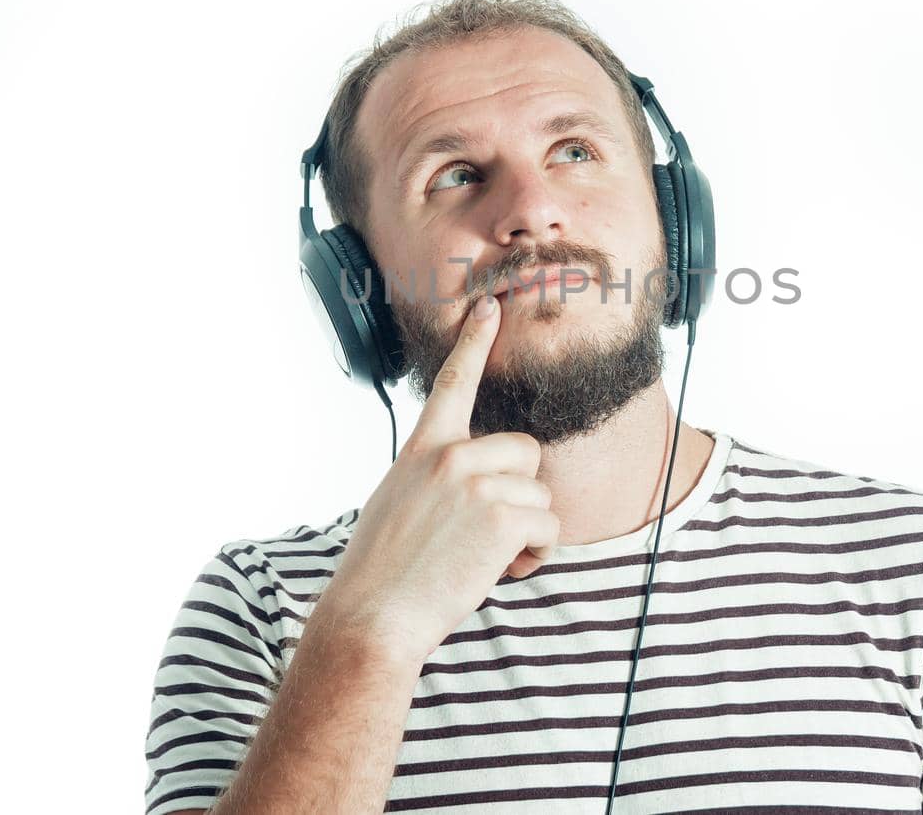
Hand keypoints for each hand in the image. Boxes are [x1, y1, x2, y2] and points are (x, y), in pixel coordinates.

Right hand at [315, 294, 560, 665]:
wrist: (373, 615)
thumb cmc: (383, 571)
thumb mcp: (400, 502)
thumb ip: (438, 478)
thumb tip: (481, 484)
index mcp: (423, 449)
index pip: (452, 383)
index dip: (474, 342)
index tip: (489, 307)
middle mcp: (451, 455)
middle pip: (527, 451)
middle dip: (521, 493)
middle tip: (485, 533)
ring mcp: (477, 481)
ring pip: (541, 496)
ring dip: (527, 533)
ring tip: (483, 558)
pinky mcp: (501, 513)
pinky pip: (549, 529)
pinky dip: (534, 556)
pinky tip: (498, 571)